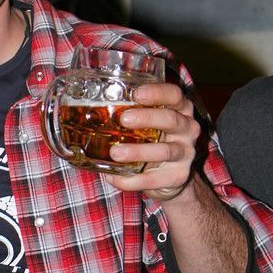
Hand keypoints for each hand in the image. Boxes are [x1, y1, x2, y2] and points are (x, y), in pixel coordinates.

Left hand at [106, 81, 199, 196]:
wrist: (169, 176)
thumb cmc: (152, 139)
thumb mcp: (147, 122)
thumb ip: (129, 110)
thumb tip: (85, 105)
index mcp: (180, 109)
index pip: (175, 95)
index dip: (158, 93)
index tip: (136, 94)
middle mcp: (187, 129)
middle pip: (171, 119)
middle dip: (147, 118)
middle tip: (124, 119)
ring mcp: (185, 153)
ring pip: (165, 151)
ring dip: (138, 151)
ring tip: (115, 153)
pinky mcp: (178, 176)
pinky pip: (154, 179)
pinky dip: (132, 180)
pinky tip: (113, 177)